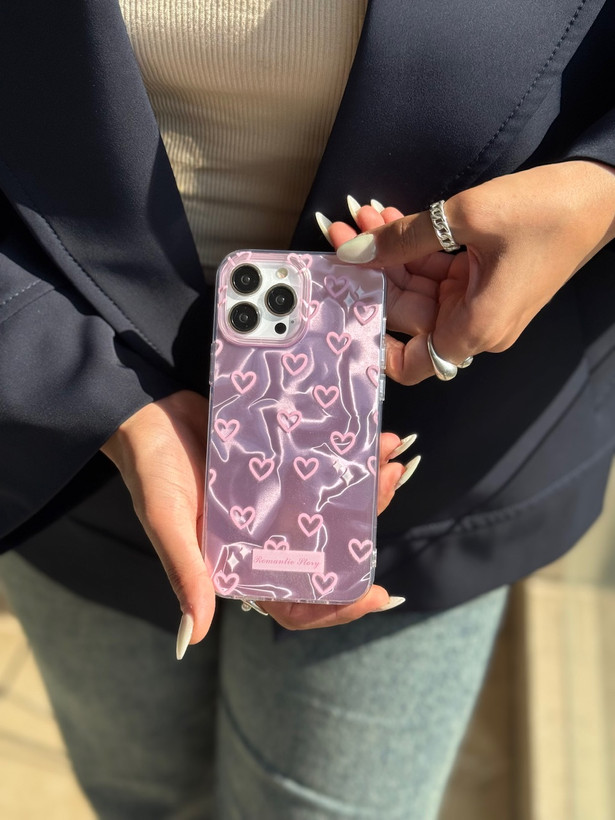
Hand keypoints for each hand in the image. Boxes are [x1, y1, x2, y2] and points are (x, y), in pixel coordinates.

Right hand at [101, 392, 410, 646]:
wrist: (146, 410)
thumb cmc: (150, 470)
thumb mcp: (167, 520)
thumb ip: (186, 573)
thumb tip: (196, 635)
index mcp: (240, 562)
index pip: (294, 601)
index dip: (335, 607)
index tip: (377, 594)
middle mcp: (264, 536)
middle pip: (327, 551)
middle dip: (365, 529)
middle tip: (389, 486)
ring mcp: (275, 500)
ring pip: (331, 508)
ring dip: (365, 488)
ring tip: (388, 458)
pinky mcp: (279, 464)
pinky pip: (320, 468)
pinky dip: (347, 455)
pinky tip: (371, 437)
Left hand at [325, 162, 614, 384]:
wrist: (602, 193)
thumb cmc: (546, 209)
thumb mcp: (467, 216)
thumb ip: (404, 238)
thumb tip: (352, 252)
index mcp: (477, 327)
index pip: (411, 364)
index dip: (374, 345)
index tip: (346, 308)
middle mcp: (475, 324)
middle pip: (407, 314)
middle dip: (372, 274)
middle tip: (342, 235)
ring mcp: (478, 302)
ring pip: (417, 288)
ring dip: (389, 253)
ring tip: (360, 216)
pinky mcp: (482, 280)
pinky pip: (435, 273)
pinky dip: (412, 248)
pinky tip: (385, 218)